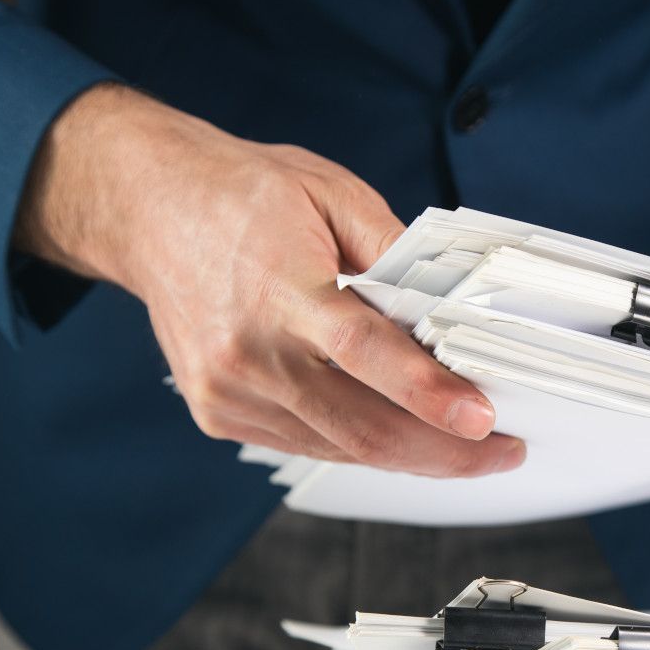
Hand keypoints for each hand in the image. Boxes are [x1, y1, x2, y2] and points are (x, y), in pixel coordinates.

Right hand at [15, 84, 523, 477]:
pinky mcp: (218, 413)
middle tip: (502, 452)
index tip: (483, 419)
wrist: (147, 207)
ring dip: (412, 456)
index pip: (364, 353)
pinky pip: (309, 445)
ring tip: (466, 451)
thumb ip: (394, 251)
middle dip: (445, 452)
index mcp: (280, 288)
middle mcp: (248, 352)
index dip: (429, 394)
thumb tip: (451, 307)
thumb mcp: (331, 192)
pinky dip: (363, 447)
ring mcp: (229, 391)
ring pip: (341, 449)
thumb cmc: (239, 195)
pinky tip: (402, 437)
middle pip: (362, 427)